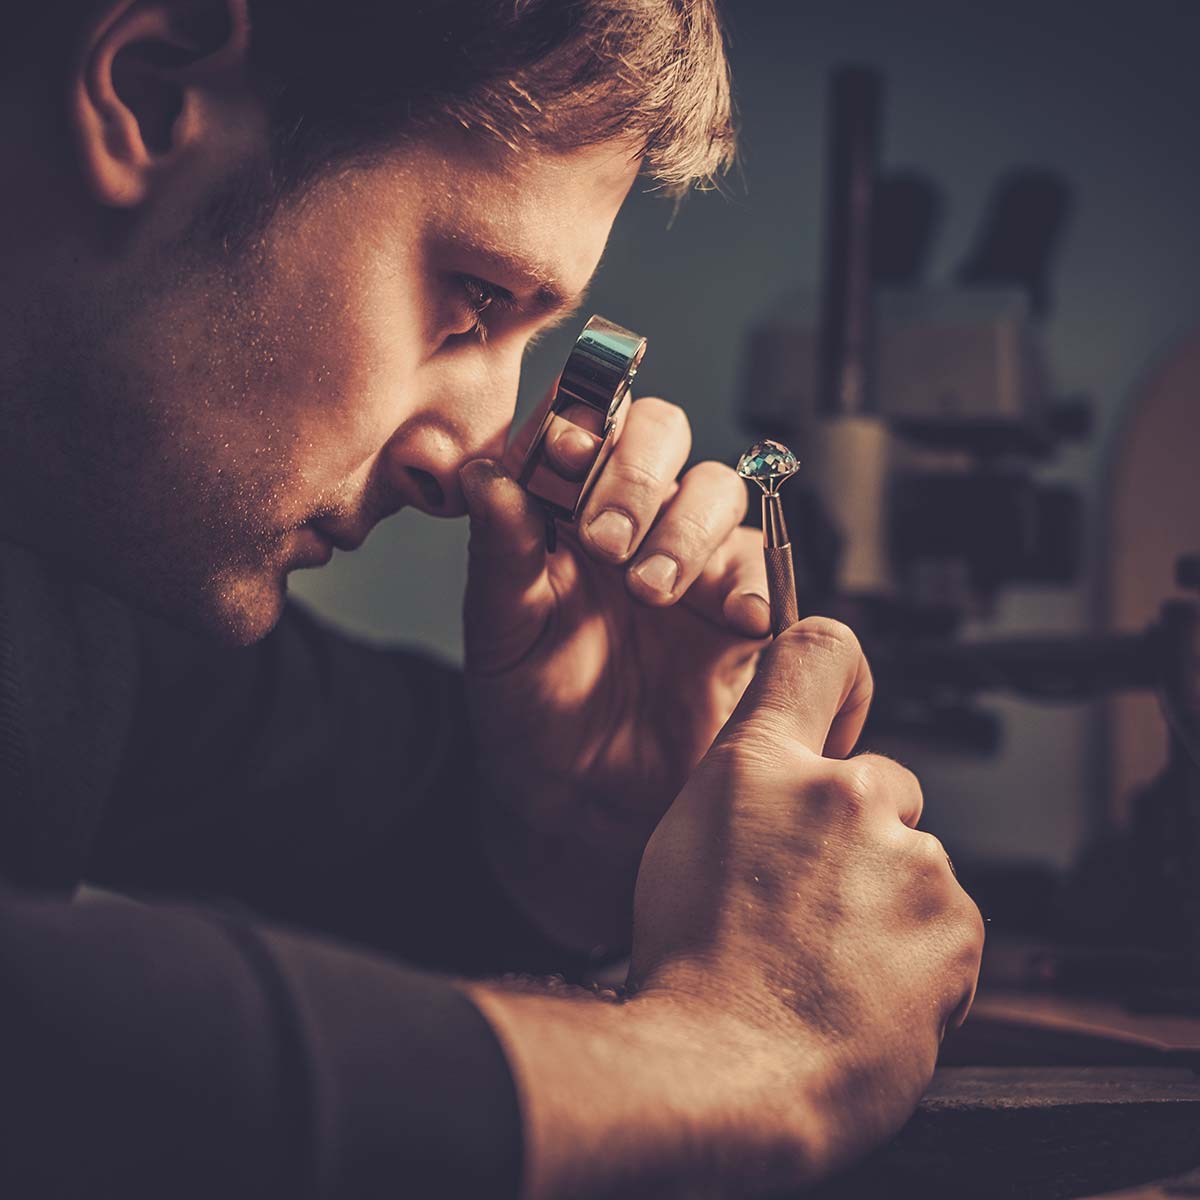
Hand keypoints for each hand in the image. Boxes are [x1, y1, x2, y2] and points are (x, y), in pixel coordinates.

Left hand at [459, 395, 769, 951]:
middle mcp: (628, 518)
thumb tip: (483, 471)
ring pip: (716, 489)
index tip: (560, 458)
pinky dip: (755, 582)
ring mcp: (689, 559)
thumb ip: (498, 554)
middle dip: (636, 475)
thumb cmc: (531, 715)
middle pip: (659, 434)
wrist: (588, 804)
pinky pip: (766, 568)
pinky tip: (734, 619)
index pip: (578, 422)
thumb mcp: (499, 639)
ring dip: (687, 528)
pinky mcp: (740, 609)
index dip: (576, 421)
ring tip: (654, 589)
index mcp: (560, 509)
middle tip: (606, 542)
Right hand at [629, 617, 983, 1181]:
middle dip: (857, 833)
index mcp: (763, 765)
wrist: (726, 1068)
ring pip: (912, 863)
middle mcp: (843, 793)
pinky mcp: (955, 926)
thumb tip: (779, 780)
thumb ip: (744, 790)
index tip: (842, 704)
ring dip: (885, 901)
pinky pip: (945, 927)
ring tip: (826, 959)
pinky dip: (917, 956)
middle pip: (879, 783)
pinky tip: (861, 987)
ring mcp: (907, 859)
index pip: (818, 653)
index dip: (838, 673)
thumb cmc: (691, 965)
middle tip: (809, 899)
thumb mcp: (682, 840)